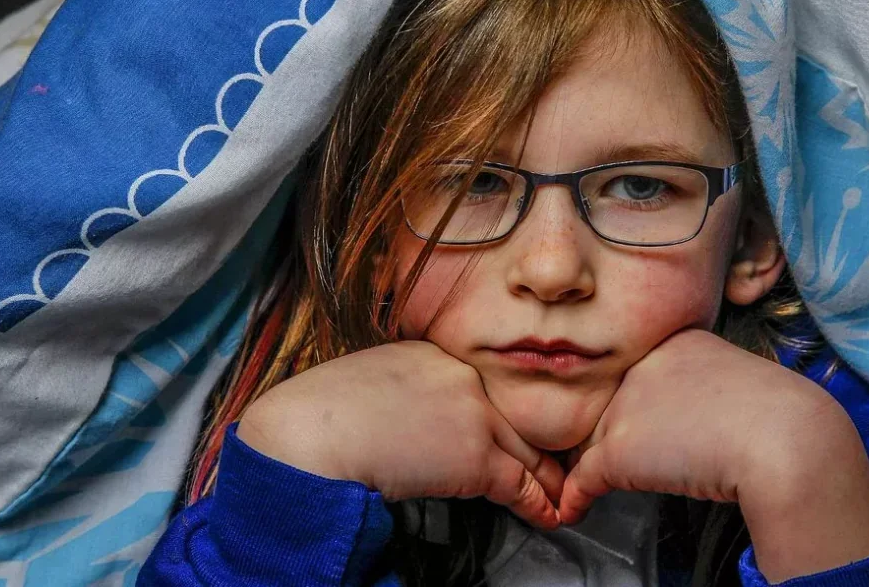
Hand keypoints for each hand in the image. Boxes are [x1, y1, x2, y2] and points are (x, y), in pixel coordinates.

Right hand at [238, 341, 563, 528]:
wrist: (309, 432)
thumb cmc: (318, 416)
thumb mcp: (364, 385)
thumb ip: (397, 395)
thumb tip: (404, 423)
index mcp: (430, 354)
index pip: (478, 388)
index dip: (498, 415)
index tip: (506, 433)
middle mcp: (459, 375)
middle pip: (510, 415)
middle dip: (535, 444)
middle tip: (554, 466)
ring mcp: (471, 411)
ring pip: (522, 450)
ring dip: (545, 478)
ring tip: (559, 496)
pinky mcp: (474, 454)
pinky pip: (517, 483)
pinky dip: (536, 504)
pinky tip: (546, 515)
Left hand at [558, 328, 868, 581]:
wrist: (787, 441)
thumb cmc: (779, 420)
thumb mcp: (736, 383)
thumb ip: (699, 390)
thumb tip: (681, 424)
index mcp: (674, 341)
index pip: (635, 373)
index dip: (637, 404)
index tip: (650, 426)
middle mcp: (641, 366)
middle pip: (610, 402)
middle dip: (616, 432)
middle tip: (629, 457)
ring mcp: (625, 406)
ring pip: (594, 438)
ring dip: (596, 463)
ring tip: (595, 484)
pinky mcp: (618, 451)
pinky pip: (584, 478)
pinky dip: (577, 497)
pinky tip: (575, 509)